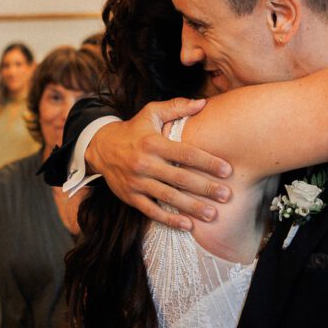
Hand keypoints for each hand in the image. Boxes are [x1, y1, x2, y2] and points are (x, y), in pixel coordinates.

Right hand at [87, 97, 232, 227]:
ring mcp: (136, 182)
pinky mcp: (130, 197)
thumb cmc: (134, 129)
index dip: (207, 162)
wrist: (100, 147)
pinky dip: (169, 219)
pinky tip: (188, 225)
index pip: (185, 153)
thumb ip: (177, 107)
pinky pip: (151, 211)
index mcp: (153, 143)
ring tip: (212, 214)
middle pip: (180, 178)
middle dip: (205, 188)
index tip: (227, 170)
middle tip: (226, 196)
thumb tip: (203, 102)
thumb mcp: (151, 113)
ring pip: (168, 197)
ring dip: (192, 207)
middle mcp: (144, 163)